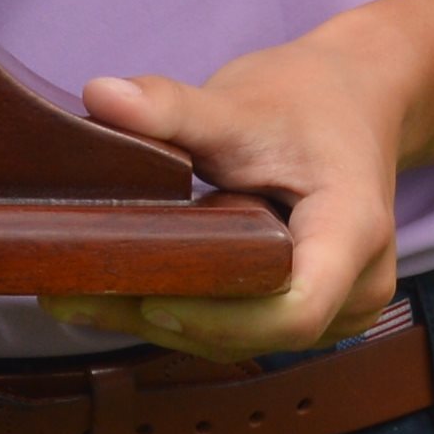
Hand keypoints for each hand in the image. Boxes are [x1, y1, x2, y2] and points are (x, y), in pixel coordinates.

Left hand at [42, 22, 414, 364]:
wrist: (355, 100)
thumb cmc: (308, 100)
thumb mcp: (241, 101)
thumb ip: (172, 107)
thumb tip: (100, 93)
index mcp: (354, 230)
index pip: (294, 310)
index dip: (217, 317)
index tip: (148, 294)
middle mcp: (358, 283)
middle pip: (259, 332)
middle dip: (170, 320)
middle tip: (75, 296)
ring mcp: (340, 306)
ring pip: (247, 340)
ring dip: (169, 324)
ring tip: (84, 296)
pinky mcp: (312, 312)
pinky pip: (246, 330)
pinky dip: (189, 315)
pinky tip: (125, 293)